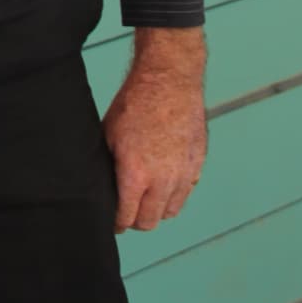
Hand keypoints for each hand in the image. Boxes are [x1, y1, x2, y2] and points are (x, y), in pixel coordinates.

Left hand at [102, 27, 206, 233]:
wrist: (169, 80)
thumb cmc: (135, 102)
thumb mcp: (108, 135)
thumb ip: (109, 167)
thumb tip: (104, 186)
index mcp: (136, 175)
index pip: (127, 217)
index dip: (117, 222)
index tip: (113, 221)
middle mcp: (163, 180)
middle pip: (149, 222)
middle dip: (135, 220)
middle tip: (127, 211)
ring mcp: (183, 173)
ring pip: (170, 211)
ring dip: (156, 209)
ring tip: (146, 197)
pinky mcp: (197, 163)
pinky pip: (186, 192)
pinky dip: (174, 193)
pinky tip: (164, 180)